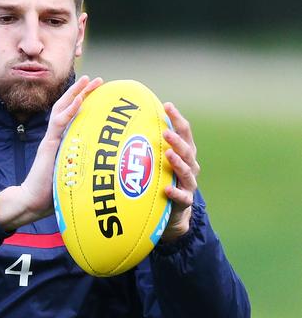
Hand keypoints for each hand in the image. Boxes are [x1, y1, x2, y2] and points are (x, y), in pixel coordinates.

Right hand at [0, 75, 103, 230]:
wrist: (32, 201)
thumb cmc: (53, 193)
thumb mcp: (72, 175)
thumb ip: (83, 166)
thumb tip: (107, 167)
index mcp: (61, 141)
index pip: (73, 116)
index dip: (84, 102)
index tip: (98, 92)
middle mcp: (56, 136)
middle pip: (68, 107)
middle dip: (82, 92)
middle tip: (97, 80)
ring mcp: (51, 139)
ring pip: (63, 109)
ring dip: (76, 93)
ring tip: (88, 80)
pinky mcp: (49, 145)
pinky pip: (59, 124)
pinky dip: (70, 110)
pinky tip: (79, 100)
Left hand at [160, 102, 200, 242]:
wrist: (173, 212)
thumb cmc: (162, 179)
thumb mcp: (157, 160)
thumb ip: (149, 143)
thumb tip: (126, 121)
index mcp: (185, 153)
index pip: (184, 132)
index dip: (177, 118)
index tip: (167, 105)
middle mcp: (190, 166)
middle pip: (187, 150)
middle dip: (177, 140)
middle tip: (166, 132)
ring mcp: (188, 184)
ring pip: (187, 172)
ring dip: (178, 162)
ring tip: (168, 154)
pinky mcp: (185, 201)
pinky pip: (182, 197)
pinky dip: (175, 193)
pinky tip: (167, 190)